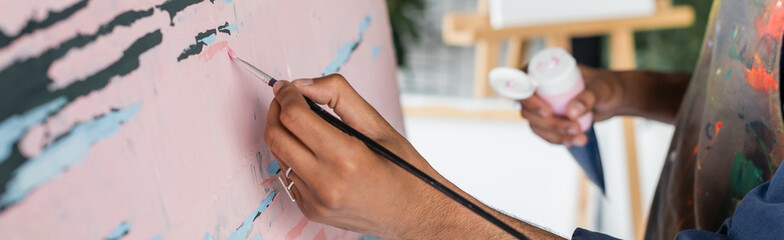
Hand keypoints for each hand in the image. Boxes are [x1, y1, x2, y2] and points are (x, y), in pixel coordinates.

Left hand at [264, 74, 443, 237]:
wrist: (414, 214)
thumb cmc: (403, 169)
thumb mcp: (379, 125)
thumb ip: (339, 96)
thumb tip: (303, 84)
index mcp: (347, 157)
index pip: (294, 117)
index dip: (286, 95)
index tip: (287, 85)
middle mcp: (326, 183)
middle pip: (276, 136)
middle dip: (276, 110)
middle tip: (287, 99)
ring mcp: (315, 201)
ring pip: (278, 155)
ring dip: (284, 134)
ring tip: (303, 124)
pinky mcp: (311, 211)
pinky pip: (288, 175)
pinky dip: (294, 157)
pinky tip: (313, 152)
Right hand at [519, 65, 623, 146]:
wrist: (613, 99)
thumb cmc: (608, 86)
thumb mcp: (601, 89)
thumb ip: (588, 97)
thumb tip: (571, 113)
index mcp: (545, 71)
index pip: (522, 83)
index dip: (527, 99)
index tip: (547, 112)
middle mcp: (539, 88)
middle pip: (527, 110)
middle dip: (549, 124)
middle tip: (575, 128)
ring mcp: (542, 105)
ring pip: (535, 124)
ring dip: (554, 135)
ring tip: (580, 138)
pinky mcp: (548, 119)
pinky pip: (543, 133)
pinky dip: (556, 140)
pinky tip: (572, 142)